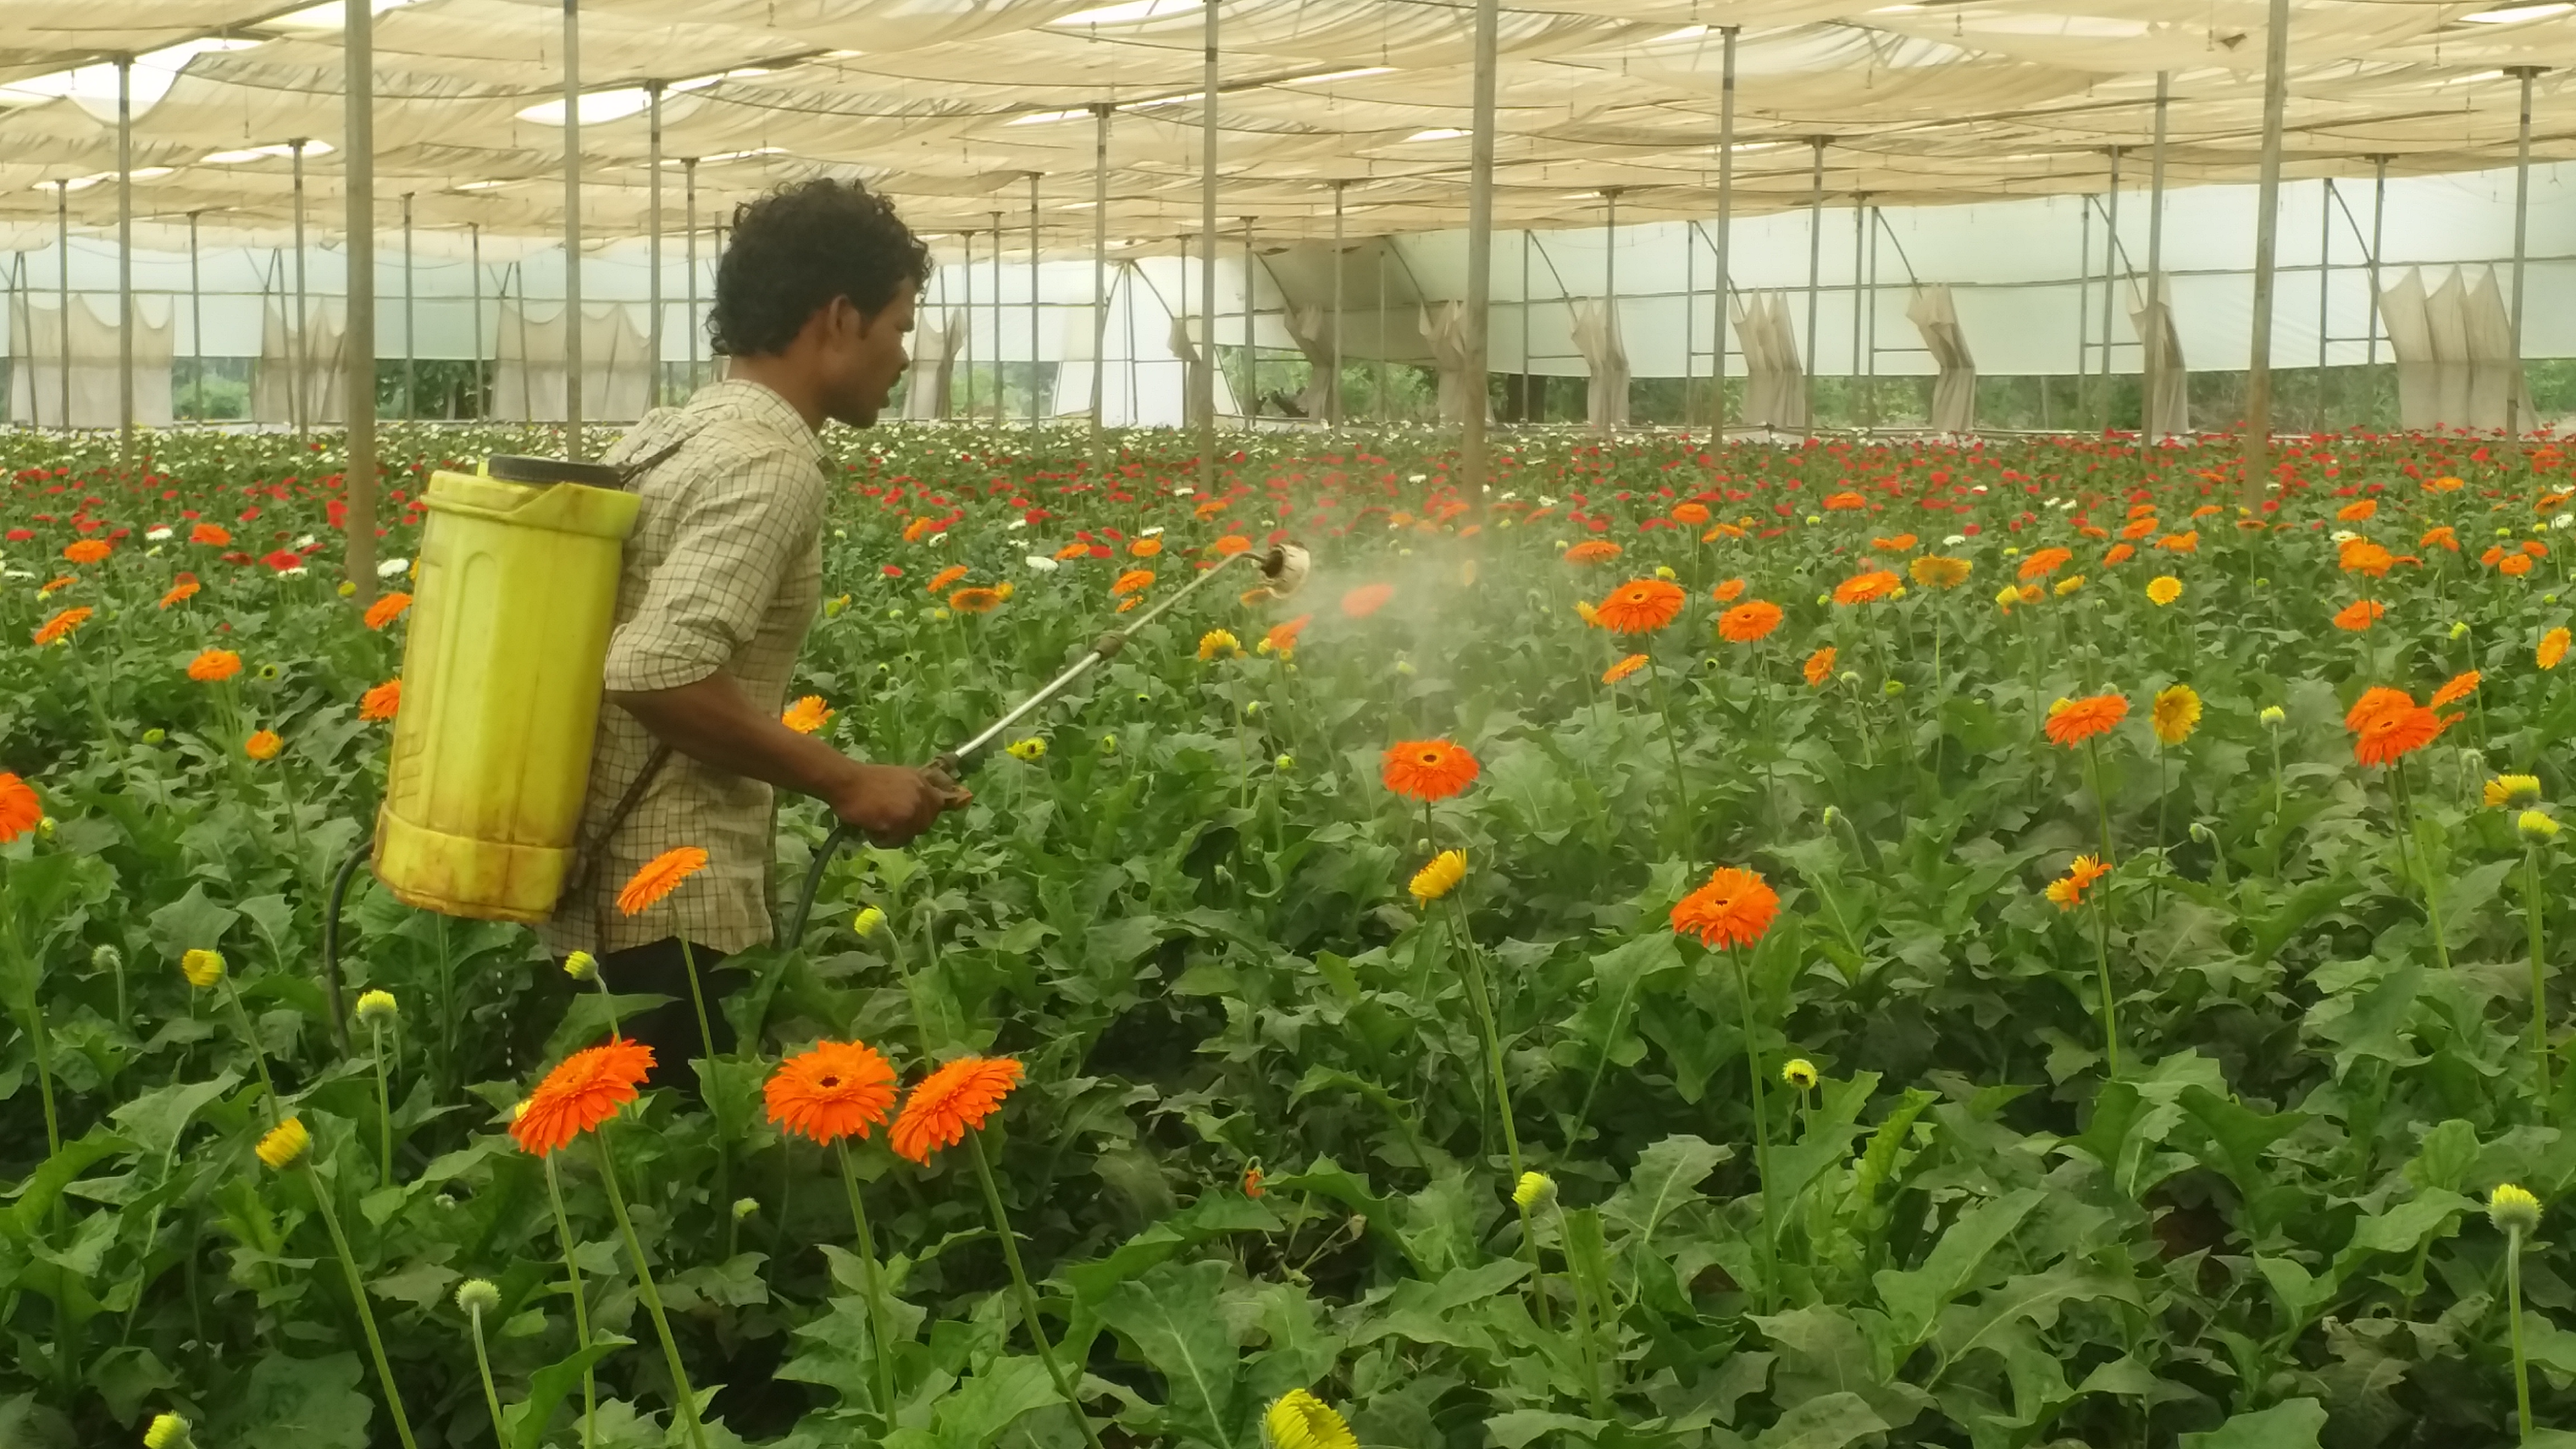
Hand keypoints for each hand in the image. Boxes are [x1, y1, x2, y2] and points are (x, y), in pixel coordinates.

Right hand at [828, 762, 970, 845]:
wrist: (845, 781)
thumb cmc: (865, 781)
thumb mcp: (899, 778)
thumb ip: (915, 790)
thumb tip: (937, 800)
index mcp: (922, 782)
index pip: (940, 803)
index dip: (929, 814)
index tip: (918, 818)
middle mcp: (922, 793)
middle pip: (925, 823)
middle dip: (908, 827)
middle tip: (887, 821)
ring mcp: (912, 807)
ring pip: (910, 834)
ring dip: (894, 834)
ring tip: (877, 823)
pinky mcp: (899, 820)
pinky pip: (896, 840)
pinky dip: (883, 839)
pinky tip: (871, 827)